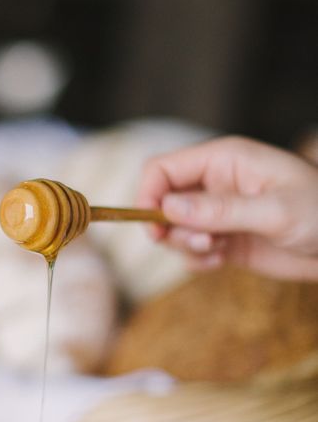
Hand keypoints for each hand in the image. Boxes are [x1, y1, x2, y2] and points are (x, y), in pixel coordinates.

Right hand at [138, 136, 317, 280]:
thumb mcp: (273, 210)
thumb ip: (220, 209)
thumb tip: (169, 207)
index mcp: (224, 160)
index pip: (163, 169)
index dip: (148, 195)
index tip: (154, 227)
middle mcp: (214, 184)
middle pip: (162, 201)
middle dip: (170, 228)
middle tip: (201, 244)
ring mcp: (217, 213)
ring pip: (174, 230)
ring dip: (186, 246)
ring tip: (216, 252)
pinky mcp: (222, 240)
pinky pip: (190, 251)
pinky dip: (197, 261)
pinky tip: (221, 262)